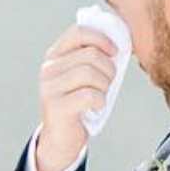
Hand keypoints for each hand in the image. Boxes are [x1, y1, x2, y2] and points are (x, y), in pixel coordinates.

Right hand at [36, 25, 119, 170]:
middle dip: (109, 69)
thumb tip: (121, 42)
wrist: (62, 138)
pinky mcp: (56, 106)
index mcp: (55, 55)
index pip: (79, 32)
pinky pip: (90, 95)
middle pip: (90, 54)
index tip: (116, 51)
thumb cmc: (80, 104)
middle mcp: (49, 68)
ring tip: (101, 96)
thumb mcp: (85, 76)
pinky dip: (101, 102)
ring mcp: (50, 87)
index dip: (102, 38)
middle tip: (109, 83)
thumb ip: (94, 58)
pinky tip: (96, 108)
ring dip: (105, 87)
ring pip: (91, 73)